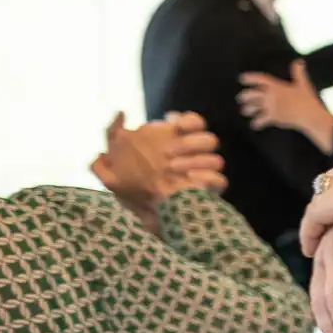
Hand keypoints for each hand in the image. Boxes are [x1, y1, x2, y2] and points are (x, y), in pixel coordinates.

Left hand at [92, 112, 224, 221]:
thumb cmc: (132, 190)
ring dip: (196, 161)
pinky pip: (220, 180)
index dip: (190, 121)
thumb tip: (120, 112)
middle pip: (210, 140)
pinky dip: (207, 179)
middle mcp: (194, 158)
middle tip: (168, 154)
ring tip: (174, 169)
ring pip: (217, 159)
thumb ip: (112, 135)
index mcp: (177, 145)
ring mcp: (204, 175)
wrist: (147, 220)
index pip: (195, 124)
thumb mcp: (115, 160)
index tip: (175, 124)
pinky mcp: (209, 192)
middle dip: (191, 143)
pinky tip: (188, 181)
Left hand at [240, 60, 332, 151]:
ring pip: (253, 107)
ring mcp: (271, 106)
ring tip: (245, 111)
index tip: (241, 78)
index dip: (249, 78)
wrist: (310, 114)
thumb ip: (298, 72)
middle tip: (240, 98)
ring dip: (248, 110)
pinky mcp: (273, 117)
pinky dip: (256, 123)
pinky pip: (260, 120)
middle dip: (244, 96)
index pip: (259, 79)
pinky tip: (254, 126)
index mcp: (276, 86)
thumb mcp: (303, 84)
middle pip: (251, 94)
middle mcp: (271, 95)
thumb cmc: (307, 99)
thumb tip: (299, 61)